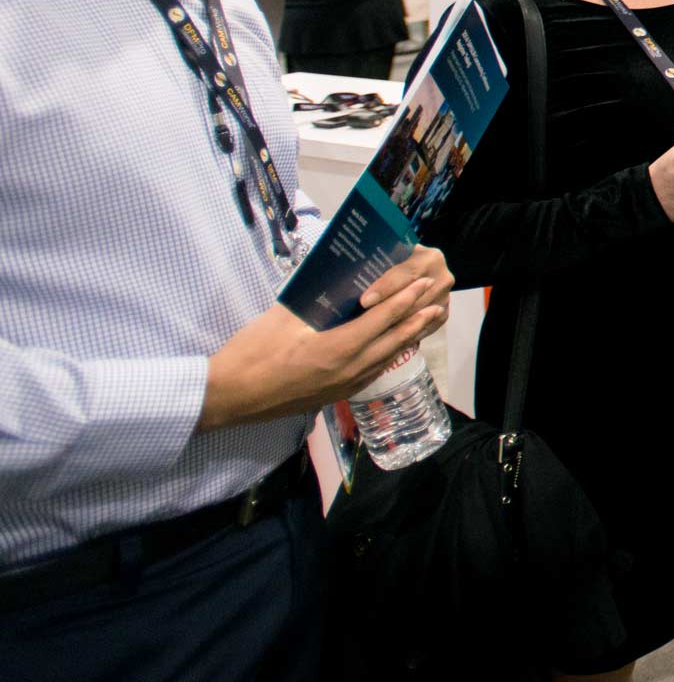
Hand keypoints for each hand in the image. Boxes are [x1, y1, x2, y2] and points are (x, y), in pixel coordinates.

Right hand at [198, 245, 453, 430]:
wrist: (227, 397)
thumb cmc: (251, 354)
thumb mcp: (282, 318)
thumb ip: (314, 302)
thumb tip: (332, 283)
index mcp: (338, 348)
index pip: (382, 319)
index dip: (405, 299)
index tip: (424, 283)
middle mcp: (348, 370)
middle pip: (392, 340)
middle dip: (416, 319)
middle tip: (437, 300)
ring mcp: (342, 387)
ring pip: (385, 358)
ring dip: (407, 338)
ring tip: (425, 322)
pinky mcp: (332, 396)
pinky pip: (370, 373)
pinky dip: (387, 355)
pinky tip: (391, 349)